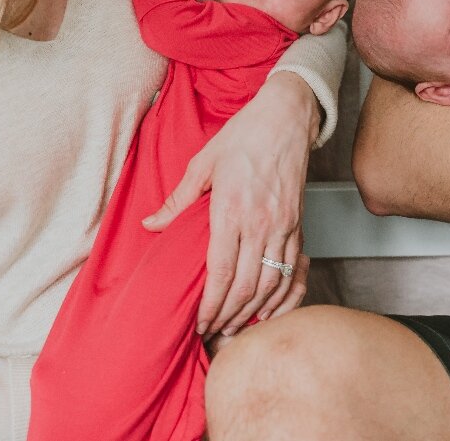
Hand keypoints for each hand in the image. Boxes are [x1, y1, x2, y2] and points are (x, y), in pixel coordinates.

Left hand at [142, 72, 318, 335]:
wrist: (287, 117)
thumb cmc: (244, 135)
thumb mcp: (202, 163)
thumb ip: (177, 201)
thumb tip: (150, 225)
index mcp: (231, 209)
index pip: (220, 272)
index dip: (209, 305)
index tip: (198, 322)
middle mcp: (260, 222)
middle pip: (246, 286)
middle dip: (228, 316)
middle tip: (212, 332)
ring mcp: (284, 225)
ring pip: (271, 283)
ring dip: (253, 311)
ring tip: (236, 325)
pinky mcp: (299, 224)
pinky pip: (293, 269)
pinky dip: (281, 295)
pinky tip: (267, 307)